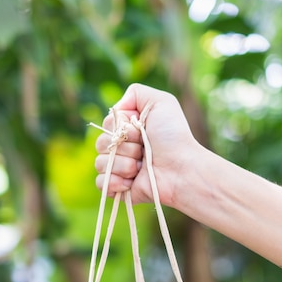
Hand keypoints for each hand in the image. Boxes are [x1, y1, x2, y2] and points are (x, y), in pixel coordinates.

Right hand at [94, 83, 197, 206]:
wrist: (181, 169)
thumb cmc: (174, 136)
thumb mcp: (161, 102)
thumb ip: (136, 93)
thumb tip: (116, 108)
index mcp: (128, 130)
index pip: (106, 125)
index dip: (121, 128)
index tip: (141, 131)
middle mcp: (122, 148)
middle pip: (100, 144)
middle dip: (124, 147)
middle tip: (144, 150)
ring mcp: (120, 169)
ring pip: (100, 164)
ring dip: (122, 164)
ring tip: (141, 167)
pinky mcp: (120, 189)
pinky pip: (101, 184)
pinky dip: (114, 183)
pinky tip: (131, 181)